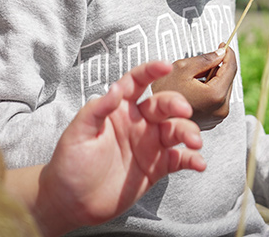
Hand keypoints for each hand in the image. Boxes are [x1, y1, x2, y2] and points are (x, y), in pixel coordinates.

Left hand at [34, 61, 204, 232]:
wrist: (71, 203)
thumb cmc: (69, 163)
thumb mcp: (77, 134)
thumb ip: (97, 110)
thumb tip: (116, 88)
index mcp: (119, 109)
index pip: (137, 82)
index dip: (151, 71)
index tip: (165, 66)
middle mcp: (138, 122)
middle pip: (164, 105)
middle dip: (177, 105)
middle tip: (184, 112)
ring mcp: (149, 144)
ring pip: (176, 130)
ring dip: (189, 132)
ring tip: (194, 143)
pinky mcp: (157, 167)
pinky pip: (180, 158)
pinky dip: (192, 159)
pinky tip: (199, 163)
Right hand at [151, 44, 236, 129]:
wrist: (151, 116)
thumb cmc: (164, 91)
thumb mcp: (183, 68)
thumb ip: (206, 59)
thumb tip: (221, 53)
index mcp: (215, 95)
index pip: (231, 69)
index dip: (228, 54)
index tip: (223, 45)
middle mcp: (221, 109)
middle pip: (229, 80)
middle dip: (220, 67)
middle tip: (206, 58)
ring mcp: (217, 117)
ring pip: (224, 89)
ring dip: (215, 79)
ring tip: (196, 75)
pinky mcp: (212, 121)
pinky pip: (217, 100)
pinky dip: (211, 90)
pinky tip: (196, 87)